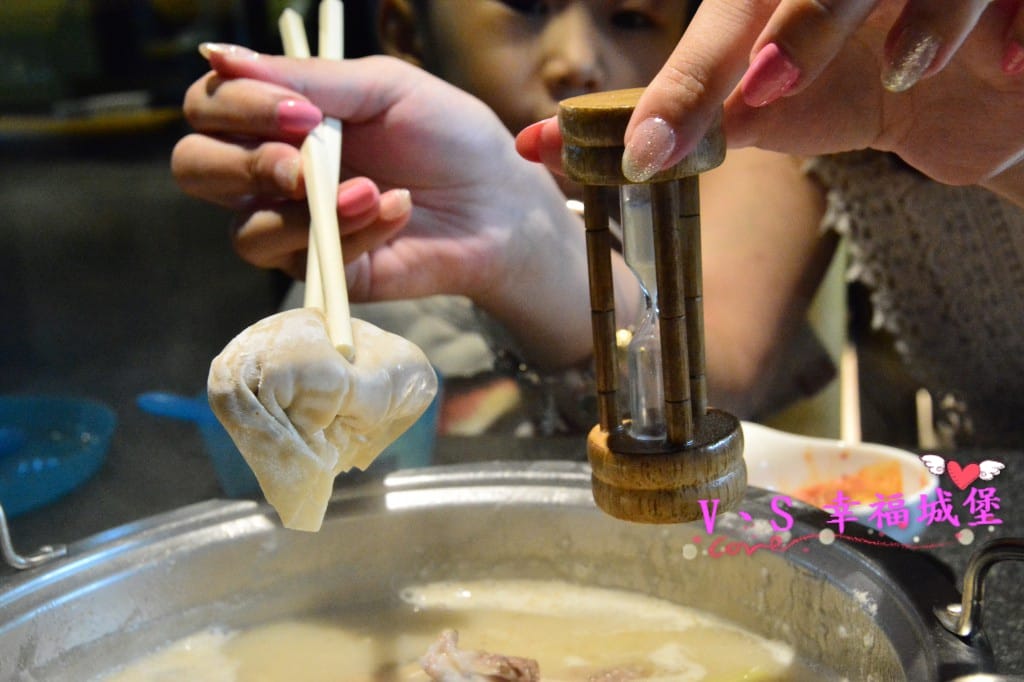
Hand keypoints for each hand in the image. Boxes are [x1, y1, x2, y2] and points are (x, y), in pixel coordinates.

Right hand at [173, 47, 606, 367]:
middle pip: (195, 169)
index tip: (300, 110)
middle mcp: (275, 173)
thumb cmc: (448, 137)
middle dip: (244, 163)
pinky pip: (303, 261)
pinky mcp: (323, 273)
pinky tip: (396, 211)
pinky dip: (352, 233)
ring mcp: (294, 228)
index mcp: (282, 119)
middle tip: (303, 161)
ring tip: (371, 190)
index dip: (237, 107)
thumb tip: (217, 53)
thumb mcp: (383, 88)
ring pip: (245, 229)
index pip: (210, 108)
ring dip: (311, 207)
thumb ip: (306, 76)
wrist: (499, 203)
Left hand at [517, 0, 1023, 195]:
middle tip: (769, 89)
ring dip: (923, 13)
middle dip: (806, 25)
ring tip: (907, 68)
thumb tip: (542, 139)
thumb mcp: (762, 105)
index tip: (655, 147)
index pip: (734, 17)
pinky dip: (1016, 26)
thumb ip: (676, 117)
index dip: (694, 78)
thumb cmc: (849, 85)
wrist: (968, 93)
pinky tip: (1009, 68)